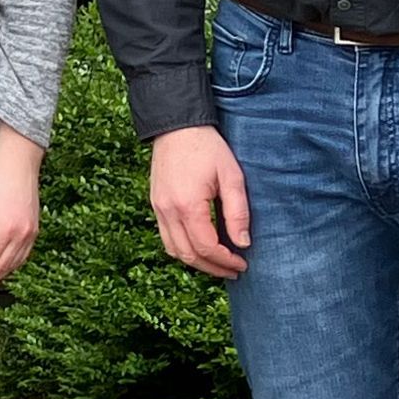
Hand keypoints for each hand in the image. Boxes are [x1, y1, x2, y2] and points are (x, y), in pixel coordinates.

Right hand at [146, 125, 252, 279]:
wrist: (177, 128)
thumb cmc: (208, 148)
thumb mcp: (232, 177)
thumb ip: (237, 212)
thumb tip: (242, 243)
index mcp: (188, 206)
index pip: (207, 247)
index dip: (226, 261)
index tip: (243, 263)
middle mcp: (168, 212)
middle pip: (188, 255)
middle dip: (212, 268)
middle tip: (234, 270)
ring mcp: (158, 209)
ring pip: (174, 250)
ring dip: (196, 262)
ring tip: (218, 263)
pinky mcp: (155, 205)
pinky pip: (166, 238)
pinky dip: (183, 250)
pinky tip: (200, 247)